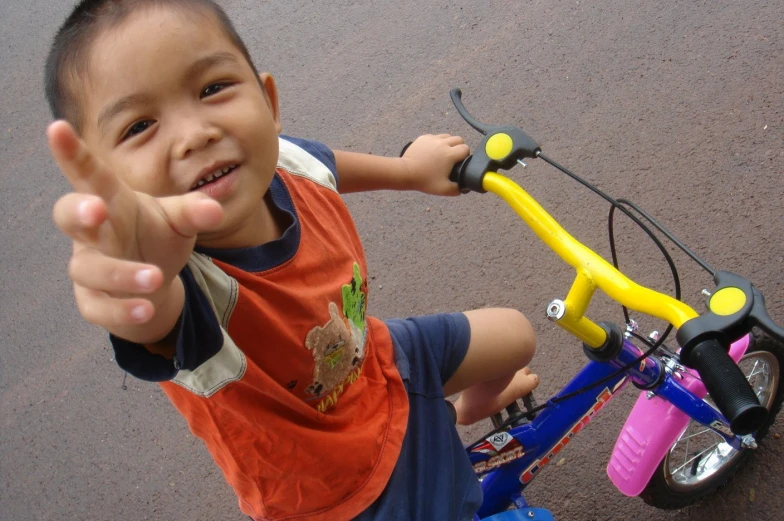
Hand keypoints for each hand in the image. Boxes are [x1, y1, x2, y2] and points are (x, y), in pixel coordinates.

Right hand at [48, 121, 222, 340]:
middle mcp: (93, 233)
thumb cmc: (157, 235)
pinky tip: (146, 310)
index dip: (72, 153)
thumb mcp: (180, 219)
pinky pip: (100, 309)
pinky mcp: (93, 302)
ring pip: (89, 269)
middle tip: (96, 209)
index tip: (57, 127)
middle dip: (78, 212)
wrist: (155, 282)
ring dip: (119, 273)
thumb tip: (214, 210)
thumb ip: (195, 210)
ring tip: (155, 277)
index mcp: (111, 201)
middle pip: (70, 217)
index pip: (89, 175)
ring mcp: (88, 267)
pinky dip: (122, 311)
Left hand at [400, 134, 469, 195]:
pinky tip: (432, 151)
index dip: (465, 156)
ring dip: (449, 143)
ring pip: (447, 136)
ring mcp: (433, 138)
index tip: (459, 163)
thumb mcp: (443, 189)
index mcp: (450, 154)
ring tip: (443, 153)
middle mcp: (443, 143)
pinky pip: (435, 136)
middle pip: (459, 139)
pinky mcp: (424, 137)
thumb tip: (463, 186)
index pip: (465, 149)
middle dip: (459, 147)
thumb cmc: (425, 180)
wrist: (406, 172)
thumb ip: (457, 189)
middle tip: (453, 158)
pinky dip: (437, 142)